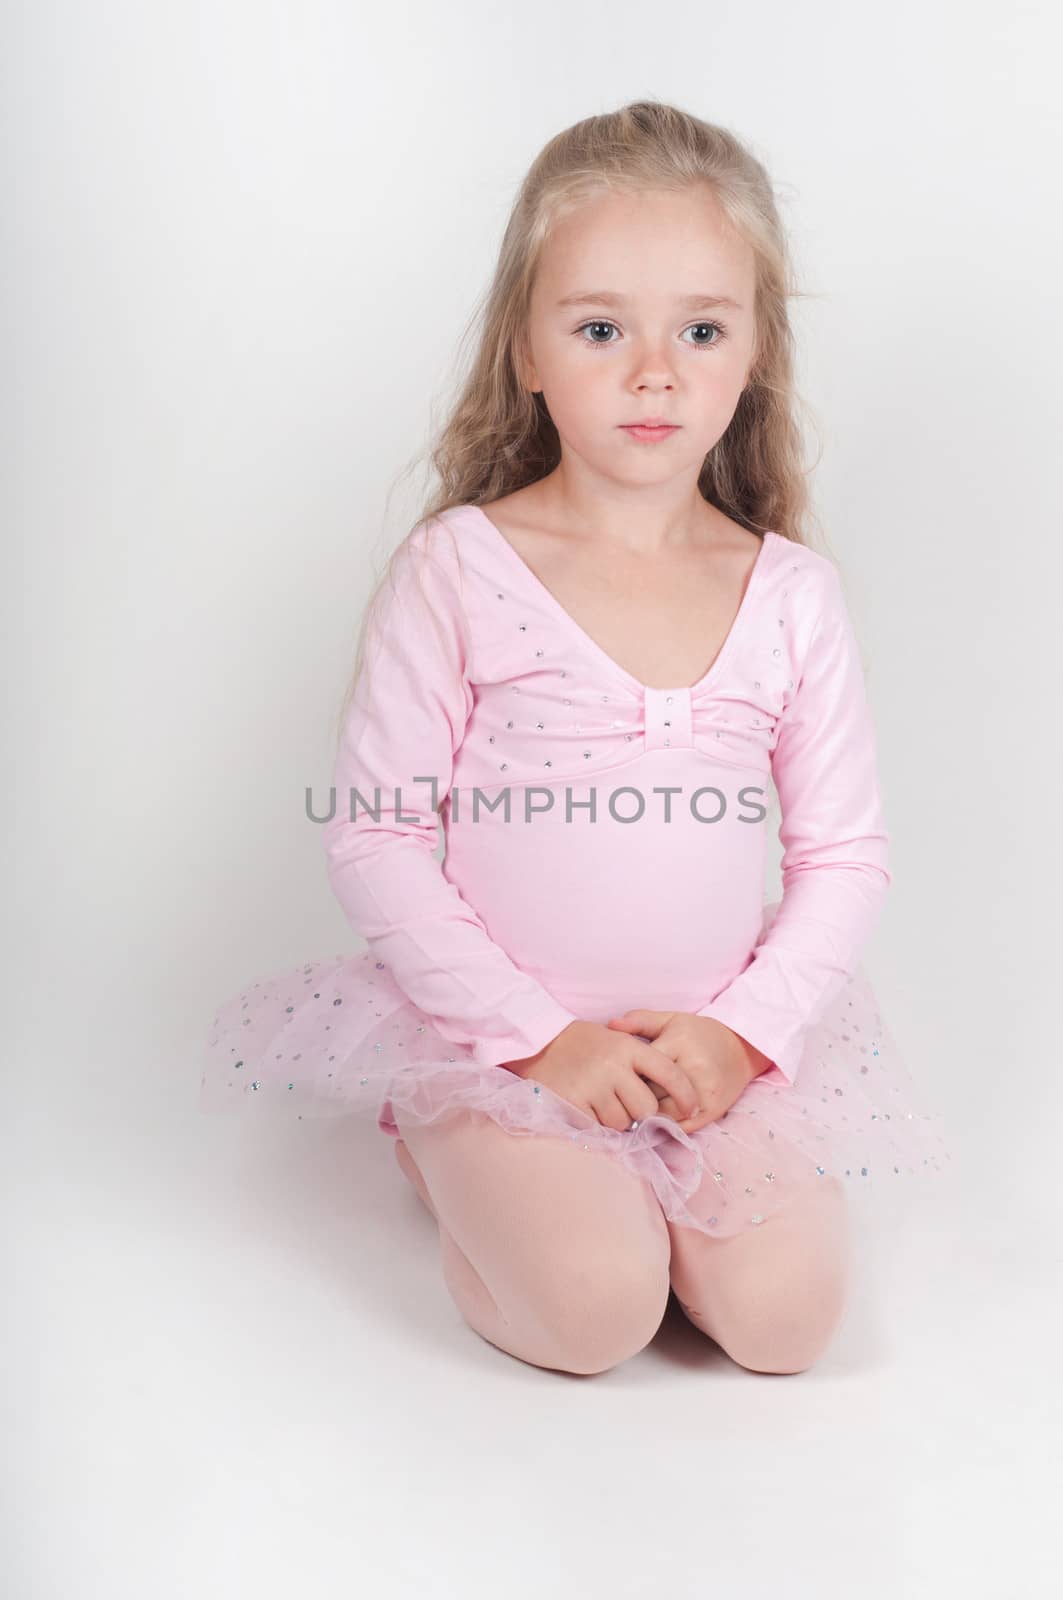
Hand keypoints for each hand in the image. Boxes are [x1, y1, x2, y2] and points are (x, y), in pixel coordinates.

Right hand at [503, 1019, 700, 1132]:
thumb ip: (641, 1061)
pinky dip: (596, 1123)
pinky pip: (598, 1127)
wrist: (537, 1042)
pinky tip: (586, 1106)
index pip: (670, 1073)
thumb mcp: (615, 1038)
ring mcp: (593, 1085)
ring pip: (623, 1122)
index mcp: (627, 1046)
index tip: (692, 1108)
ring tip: (601, 1101)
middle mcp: (613, 1065)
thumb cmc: (583, 1043)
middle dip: (641, 1114)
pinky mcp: (574, 1102)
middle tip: (627, 1105)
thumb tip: (672, 1096)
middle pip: (647, 1108)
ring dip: (616, 1119)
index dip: (686, 1095)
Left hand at [605, 1009, 766, 1135]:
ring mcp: (705, 1092)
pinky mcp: (713, 1111)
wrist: (740, 1049)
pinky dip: (666, 1126)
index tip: (617, 1078)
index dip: (627, 1075)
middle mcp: (694, 1068)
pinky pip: (681, 1126)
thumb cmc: (699, 1034)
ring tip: (638, 1109)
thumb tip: (610, 1024)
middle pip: (651, 1092)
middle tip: (623, 1097)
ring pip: (664, 1113)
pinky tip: (657, 1120)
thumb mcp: (671, 1020)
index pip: (642, 1067)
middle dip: (636, 1095)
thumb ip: (640, 1021)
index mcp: (679, 1043)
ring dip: (649, 1114)